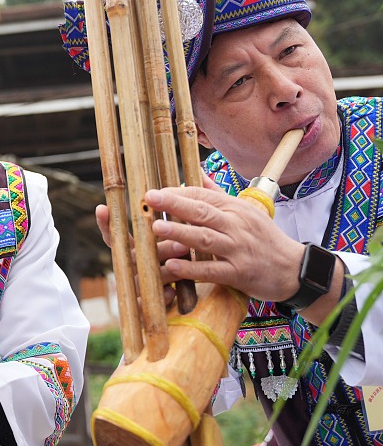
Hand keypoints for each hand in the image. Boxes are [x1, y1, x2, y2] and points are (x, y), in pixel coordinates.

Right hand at [95, 203, 192, 305]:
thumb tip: (193, 184)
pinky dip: (163, 297)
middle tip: (181, 243)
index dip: (107, 224)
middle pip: (138, 256)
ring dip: (166, 269)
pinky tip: (172, 294)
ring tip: (185, 258)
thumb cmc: (180, 259)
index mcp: (136, 249)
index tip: (101, 208)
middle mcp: (133, 266)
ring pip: (148, 277)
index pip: (116, 237)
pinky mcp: (148, 306)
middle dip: (160, 248)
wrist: (186, 297)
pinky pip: (149, 303)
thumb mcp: (176, 238)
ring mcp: (139, 286)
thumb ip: (176, 220)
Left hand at [143, 176, 306, 302]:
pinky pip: (212, 270)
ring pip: (205, 238)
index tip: (154, 192)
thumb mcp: (244, 211)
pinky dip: (192, 268)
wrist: (294, 269)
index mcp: (234, 208)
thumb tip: (195, 171)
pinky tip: (172, 266)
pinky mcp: (239, 273)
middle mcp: (236, 226)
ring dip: (180, 232)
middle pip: (202, 212)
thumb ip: (216, 194)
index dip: (177, 193)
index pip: (202, 196)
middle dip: (175, 204)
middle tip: (150, 199)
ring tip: (156, 227)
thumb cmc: (262, 238)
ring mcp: (237, 249)